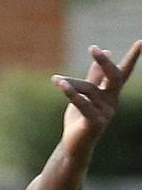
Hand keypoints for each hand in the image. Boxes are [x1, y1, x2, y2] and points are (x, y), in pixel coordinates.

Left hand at [51, 41, 141, 156]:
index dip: (132, 58)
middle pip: (113, 77)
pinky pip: (83, 104)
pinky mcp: (95, 123)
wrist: (73, 147)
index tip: (141, 42)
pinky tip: (62, 85)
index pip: (123, 73)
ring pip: (89, 89)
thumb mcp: (86, 94)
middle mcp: (112, 102)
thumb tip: (107, 52)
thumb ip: (95, 76)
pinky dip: (72, 94)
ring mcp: (106, 113)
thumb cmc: (80, 120)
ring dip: (71, 84)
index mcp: (112, 94)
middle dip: (104, 62)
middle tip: (93, 49)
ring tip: (56, 80)